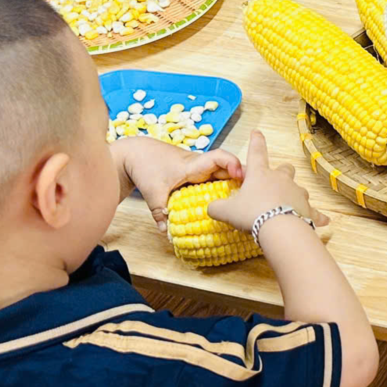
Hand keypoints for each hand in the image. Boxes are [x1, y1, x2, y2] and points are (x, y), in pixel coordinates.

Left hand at [126, 140, 243, 226]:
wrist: (135, 153)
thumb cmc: (144, 166)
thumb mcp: (152, 193)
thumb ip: (160, 213)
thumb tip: (167, 233)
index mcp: (193, 165)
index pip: (219, 158)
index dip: (233, 164)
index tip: (242, 176)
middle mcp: (200, 164)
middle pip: (228, 168)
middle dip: (242, 179)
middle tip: (252, 196)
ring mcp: (199, 168)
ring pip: (223, 174)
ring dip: (233, 185)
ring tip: (243, 201)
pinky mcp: (196, 173)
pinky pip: (214, 178)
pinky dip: (221, 187)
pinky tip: (224, 201)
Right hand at [206, 132, 328, 234]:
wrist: (278, 227)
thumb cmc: (251, 214)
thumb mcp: (225, 211)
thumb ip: (216, 207)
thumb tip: (211, 208)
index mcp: (260, 174)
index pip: (256, 152)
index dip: (256, 141)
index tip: (257, 132)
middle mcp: (281, 179)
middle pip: (285, 169)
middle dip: (281, 173)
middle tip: (274, 181)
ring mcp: (297, 193)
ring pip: (299, 189)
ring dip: (294, 195)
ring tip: (288, 207)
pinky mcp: (308, 210)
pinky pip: (314, 212)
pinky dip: (318, 217)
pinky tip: (324, 221)